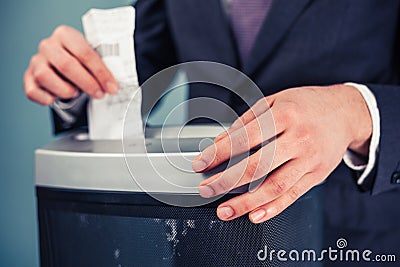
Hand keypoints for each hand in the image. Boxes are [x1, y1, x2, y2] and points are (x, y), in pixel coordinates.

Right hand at [23, 25, 117, 105]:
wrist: (64, 64)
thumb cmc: (80, 61)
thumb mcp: (92, 58)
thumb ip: (102, 66)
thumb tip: (113, 84)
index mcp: (66, 35)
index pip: (85, 53)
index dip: (101, 73)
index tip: (112, 87)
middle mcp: (48, 46)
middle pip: (67, 65)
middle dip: (87, 83)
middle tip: (99, 94)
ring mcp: (36, 61)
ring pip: (46, 77)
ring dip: (65, 90)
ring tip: (76, 93)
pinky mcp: (28, 77)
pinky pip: (33, 91)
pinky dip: (47, 98)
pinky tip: (57, 98)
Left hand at [192, 84, 371, 222]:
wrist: (346, 113)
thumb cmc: (306, 105)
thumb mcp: (275, 101)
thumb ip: (246, 121)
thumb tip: (220, 143)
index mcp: (284, 115)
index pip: (244, 138)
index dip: (218, 153)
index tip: (200, 163)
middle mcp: (298, 139)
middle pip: (257, 166)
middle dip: (226, 180)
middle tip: (206, 188)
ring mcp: (310, 160)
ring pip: (274, 186)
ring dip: (246, 202)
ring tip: (224, 210)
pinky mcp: (317, 175)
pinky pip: (293, 196)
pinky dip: (272, 209)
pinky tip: (255, 215)